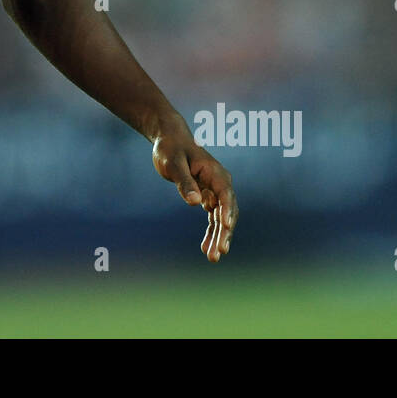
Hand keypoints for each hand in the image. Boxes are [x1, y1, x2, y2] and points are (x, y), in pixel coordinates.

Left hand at [152, 126, 237, 261]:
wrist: (169, 140)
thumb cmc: (171, 148)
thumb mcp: (174, 163)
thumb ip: (184, 182)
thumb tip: (195, 202)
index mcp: (215, 172)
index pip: (225, 194)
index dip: (227, 211)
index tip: (225, 226)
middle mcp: (220, 183)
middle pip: (227, 211)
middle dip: (224, 233)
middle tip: (220, 252)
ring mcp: (215, 191)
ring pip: (221, 218)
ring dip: (218, 237)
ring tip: (213, 258)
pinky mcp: (207, 196)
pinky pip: (212, 218)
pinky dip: (210, 232)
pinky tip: (206, 248)